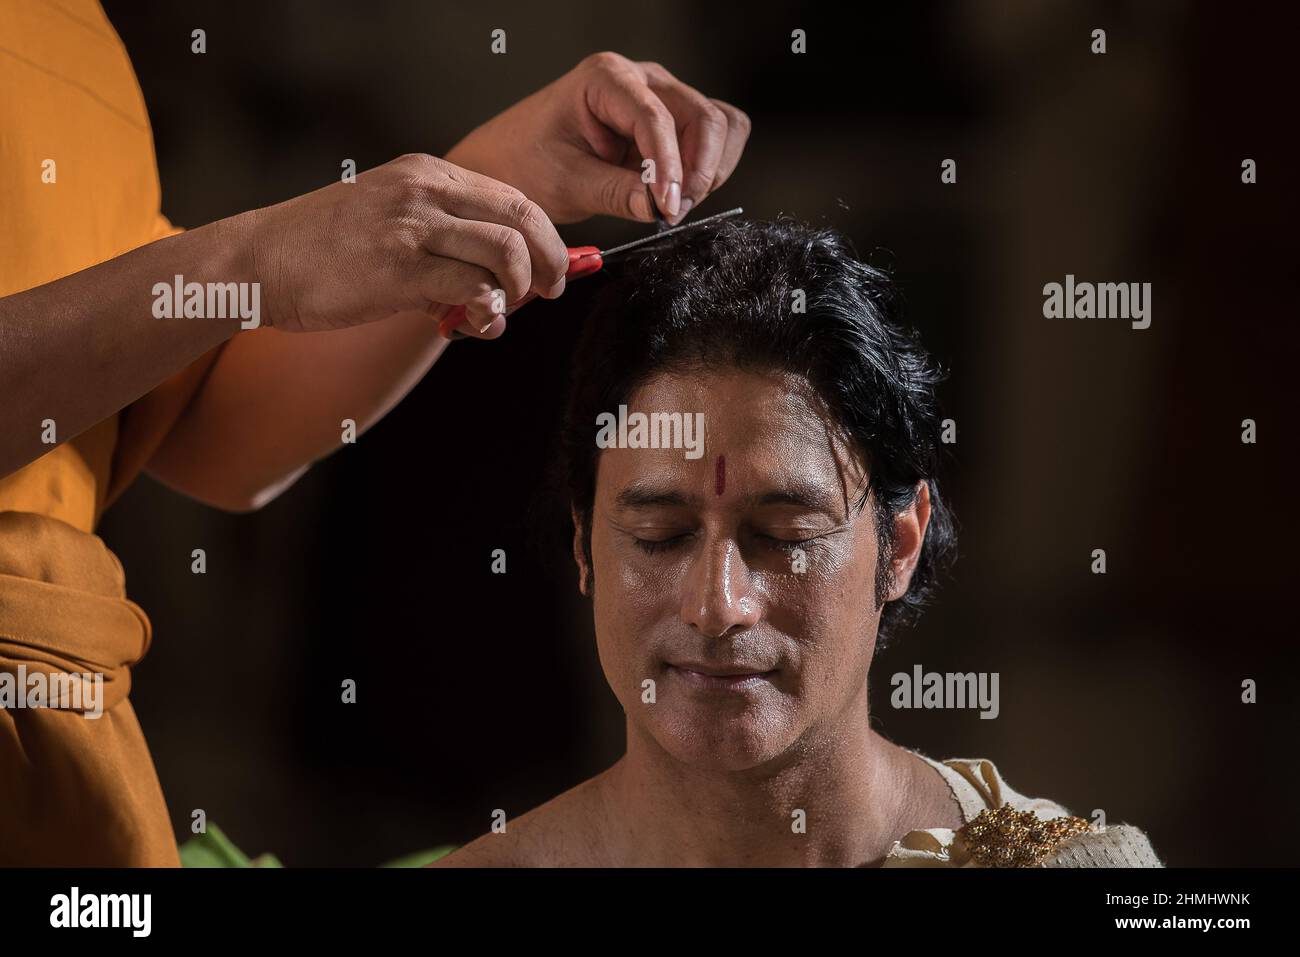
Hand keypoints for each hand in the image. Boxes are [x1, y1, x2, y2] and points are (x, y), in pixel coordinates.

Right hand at [246, 153, 569, 337]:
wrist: (260, 260)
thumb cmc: (324, 251)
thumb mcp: (389, 222)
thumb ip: (442, 243)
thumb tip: (497, 284)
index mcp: (426, 172)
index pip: (511, 195)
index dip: (544, 235)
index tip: (554, 266)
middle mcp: (424, 189)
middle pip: (521, 217)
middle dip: (550, 260)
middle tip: (551, 291)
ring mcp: (412, 226)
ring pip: (506, 251)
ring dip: (520, 290)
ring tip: (501, 314)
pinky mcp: (400, 268)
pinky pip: (473, 288)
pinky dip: (489, 312)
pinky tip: (477, 325)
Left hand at [446, 51, 750, 224]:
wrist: (508, 162)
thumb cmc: (525, 161)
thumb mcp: (565, 183)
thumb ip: (615, 193)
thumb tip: (660, 207)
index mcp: (606, 79)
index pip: (656, 118)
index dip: (670, 166)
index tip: (668, 208)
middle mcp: (640, 80)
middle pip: (703, 116)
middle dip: (698, 169)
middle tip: (673, 211)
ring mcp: (659, 99)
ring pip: (718, 125)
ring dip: (709, 169)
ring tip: (675, 203)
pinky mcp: (669, 124)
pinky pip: (712, 138)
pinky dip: (709, 168)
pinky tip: (679, 192)